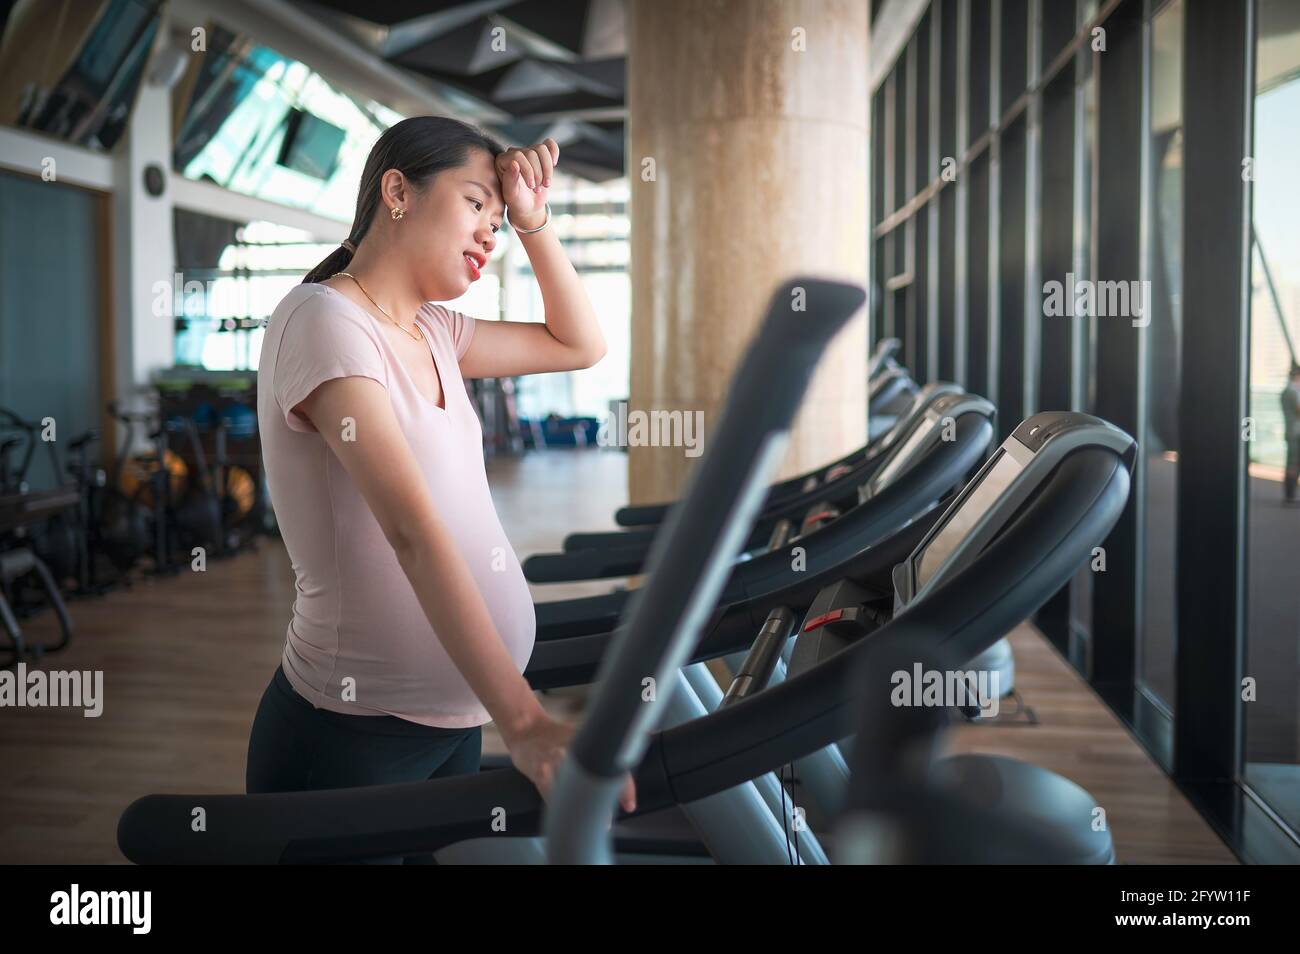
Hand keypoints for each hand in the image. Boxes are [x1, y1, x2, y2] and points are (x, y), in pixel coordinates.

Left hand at [495, 138, 558, 225]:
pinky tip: (554, 164)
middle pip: (531, 153)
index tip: (531, 186)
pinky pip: (549, 144)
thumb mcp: (511, 195)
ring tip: (545, 184)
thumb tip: (514, 163)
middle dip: (538, 173)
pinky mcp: (540, 155)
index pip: (518, 156)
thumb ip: (510, 180)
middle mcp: (514, 154)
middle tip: (537, 189)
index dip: (528, 170)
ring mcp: (528, 153)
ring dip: (547, 169)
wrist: (528, 206)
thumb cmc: (517, 201)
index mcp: (502, 161)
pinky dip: (554, 152)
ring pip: (541, 149)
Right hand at [503, 712, 636, 814]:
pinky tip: (569, 815)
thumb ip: (610, 741)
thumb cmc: (557, 735)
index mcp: (588, 740)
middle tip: (610, 818)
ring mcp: (555, 761)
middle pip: (595, 778)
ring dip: (584, 808)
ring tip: (595, 823)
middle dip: (605, 802)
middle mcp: (573, 750)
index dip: (624, 786)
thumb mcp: (585, 733)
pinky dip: (562, 806)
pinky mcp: (539, 772)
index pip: (612, 762)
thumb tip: (646, 735)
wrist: (527, 731)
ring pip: (574, 790)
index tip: (629, 803)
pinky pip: (552, 795)